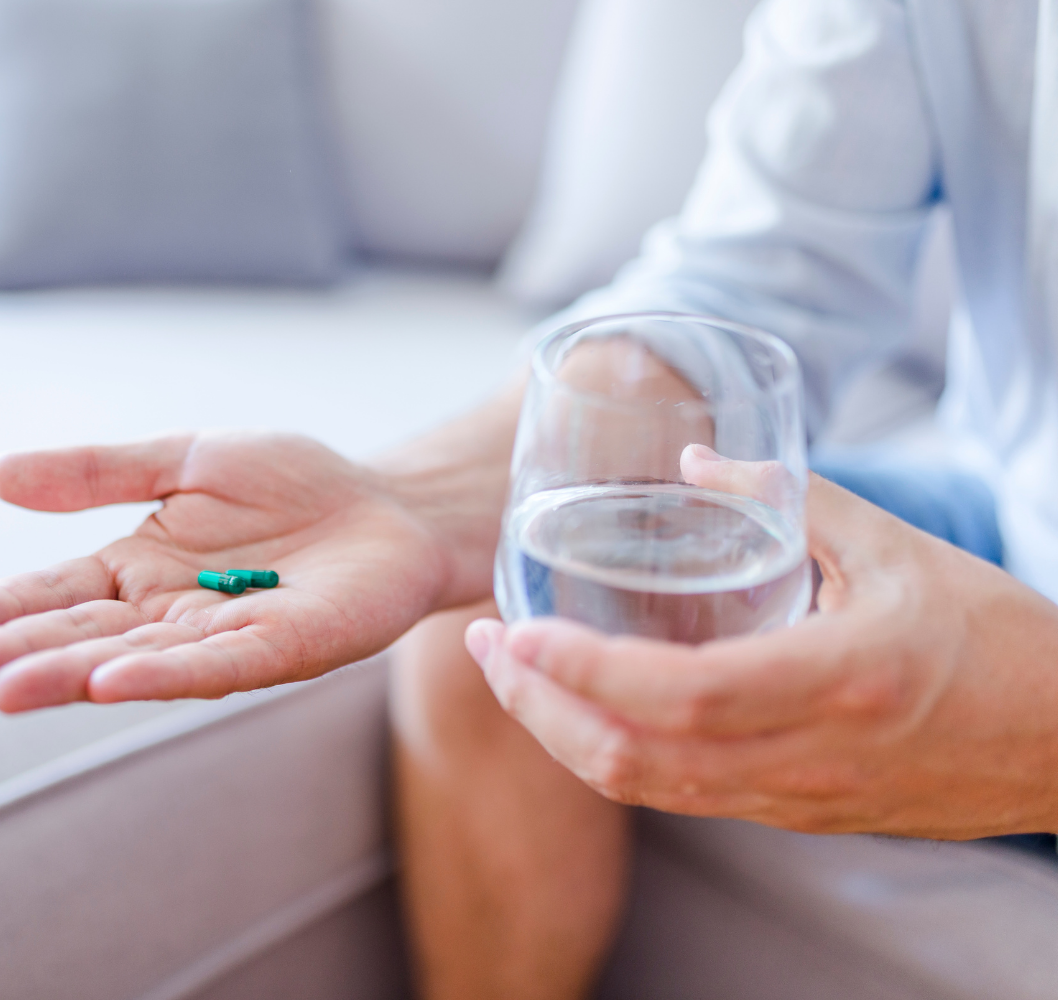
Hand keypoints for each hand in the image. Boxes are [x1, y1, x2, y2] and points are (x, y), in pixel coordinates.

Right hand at [0, 432, 465, 711]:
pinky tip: (114, 680)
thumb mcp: (188, 459)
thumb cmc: (294, 485)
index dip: (6, 610)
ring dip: (74, 674)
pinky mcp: (287, 645)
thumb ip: (101, 472)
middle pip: (87, 637)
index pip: (61, 593)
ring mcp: (228, 635)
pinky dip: (166, 671)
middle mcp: (176, 612)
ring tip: (5, 687)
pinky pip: (220, 663)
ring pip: (139, 658)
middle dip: (20, 656)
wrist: (388, 505)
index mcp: (144, 568)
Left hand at [467, 449, 1057, 839]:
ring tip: (515, 676)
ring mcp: (798, 799)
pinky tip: (585, 706)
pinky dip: (614, 754)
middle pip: (636, 759)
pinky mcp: (795, 815)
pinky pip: (680, 796)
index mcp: (841, 680)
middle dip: (540, 708)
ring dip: (564, 736)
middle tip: (486, 648)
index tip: (514, 631)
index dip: (584, 670)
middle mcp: (809, 756)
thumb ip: (788, 494)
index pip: (680, 694)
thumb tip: (693, 458)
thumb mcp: (894, 545)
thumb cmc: (990, 633)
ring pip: (648, 790)